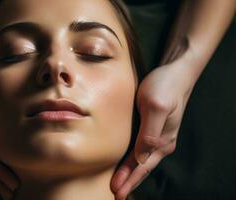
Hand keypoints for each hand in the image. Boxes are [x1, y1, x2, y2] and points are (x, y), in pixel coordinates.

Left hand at [110, 57, 196, 198]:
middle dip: (129, 182)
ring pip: (142, 160)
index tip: (117, 191)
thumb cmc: (164, 86)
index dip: (129, 179)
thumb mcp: (155, 106)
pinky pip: (142, 150)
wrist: (175, 72)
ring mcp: (159, 136)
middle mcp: (162, 142)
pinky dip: (134, 161)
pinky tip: (128, 163)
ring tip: (120, 184)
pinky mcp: (154, 128)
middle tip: (116, 195)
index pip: (142, 165)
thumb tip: (142, 157)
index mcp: (162, 140)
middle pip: (142, 167)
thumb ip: (149, 133)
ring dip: (131, 174)